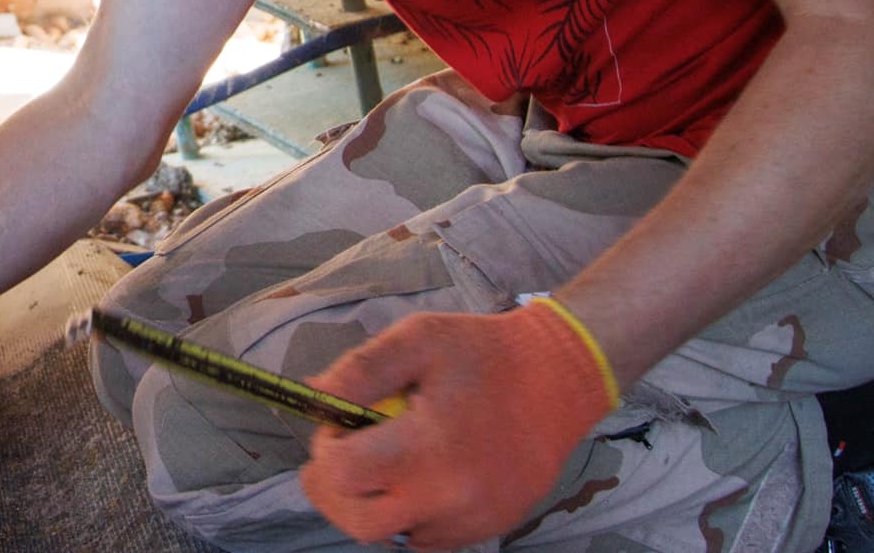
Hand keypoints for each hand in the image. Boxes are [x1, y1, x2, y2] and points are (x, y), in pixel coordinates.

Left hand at [297, 300, 619, 549]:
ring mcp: (472, 520)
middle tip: (341, 456)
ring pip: (393, 536)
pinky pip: (427, 539)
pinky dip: (409, 515)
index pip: (344, 477)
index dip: (326, 452)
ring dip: (373, 504)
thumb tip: (313, 397)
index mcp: (429, 447)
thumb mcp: (418, 340)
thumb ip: (361, 370)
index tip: (337, 428)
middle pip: (360, 523)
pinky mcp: (488, 528)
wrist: (559, 378)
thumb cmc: (486, 353)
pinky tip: (417, 476)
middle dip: (335, 492)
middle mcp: (450, 496)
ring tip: (385, 460)